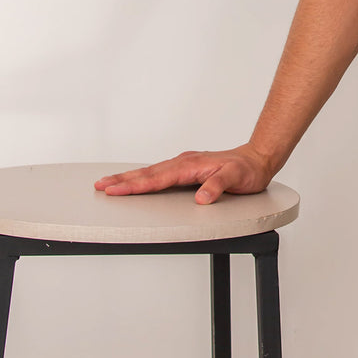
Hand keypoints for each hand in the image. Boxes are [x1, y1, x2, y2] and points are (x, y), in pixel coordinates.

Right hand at [94, 145, 275, 203]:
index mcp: (190, 166)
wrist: (257, 159)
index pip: (157, 178)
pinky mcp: (186, 168)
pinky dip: (143, 176)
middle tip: (100, 186)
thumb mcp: (236, 179)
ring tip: (109, 182)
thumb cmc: (247, 170)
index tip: (115, 189)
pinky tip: (135, 179)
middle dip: (122, 180)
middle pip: (148, 173)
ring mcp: (184, 164)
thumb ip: (218, 187)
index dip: (135, 185)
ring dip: (129, 177)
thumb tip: (201, 198)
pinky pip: (159, 172)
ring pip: (151, 172)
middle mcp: (184, 163)